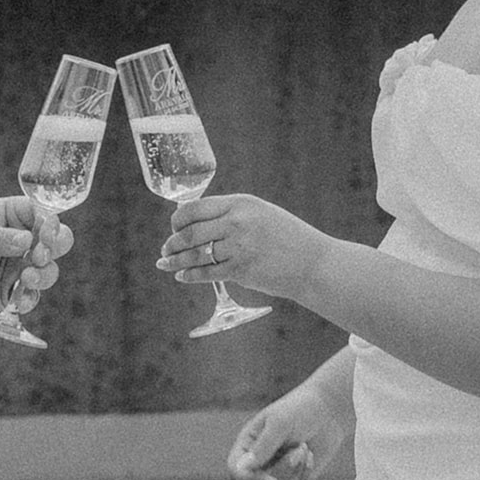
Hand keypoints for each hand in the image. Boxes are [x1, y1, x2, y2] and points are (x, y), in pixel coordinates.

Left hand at [0, 196, 74, 313]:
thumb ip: (0, 238)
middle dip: (54, 250)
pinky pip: (32, 295)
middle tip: (38, 256)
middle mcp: (23, 239)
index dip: (51, 224)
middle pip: (56, 242)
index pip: (43, 214)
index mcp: (14, 216)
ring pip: (49, 270)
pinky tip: (20, 300)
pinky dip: (30, 298)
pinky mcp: (13, 289)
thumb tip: (28, 240)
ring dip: (44, 275)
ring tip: (27, 278)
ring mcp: (20, 265)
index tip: (46, 235)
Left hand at [156, 194, 328, 302]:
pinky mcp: (240, 270)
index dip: (178, 220)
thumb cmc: (287, 238)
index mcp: (241, 203)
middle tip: (166, 249)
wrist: (313, 263)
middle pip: (191, 232)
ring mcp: (238, 246)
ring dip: (175, 261)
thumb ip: (232, 214)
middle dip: (172, 242)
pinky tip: (182, 276)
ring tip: (166, 263)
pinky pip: (206, 273)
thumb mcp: (261, 213)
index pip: (196, 208)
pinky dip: (190, 276)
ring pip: (195, 254)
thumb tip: (198, 222)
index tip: (174, 227)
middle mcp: (237, 222)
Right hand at [227, 385, 347, 479]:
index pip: (236, 471)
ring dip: (294, 476)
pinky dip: (305, 478)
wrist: (328, 410)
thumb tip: (243, 469)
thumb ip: (262, 447)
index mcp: (247, 446)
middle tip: (297, 453)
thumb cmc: (299, 410)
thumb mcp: (280, 423)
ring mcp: (278, 474)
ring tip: (304, 449)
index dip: (248, 479)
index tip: (270, 479)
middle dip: (280, 475)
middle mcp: (259, 464)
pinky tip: (312, 456)